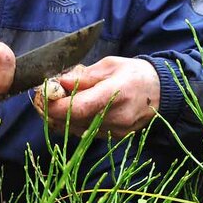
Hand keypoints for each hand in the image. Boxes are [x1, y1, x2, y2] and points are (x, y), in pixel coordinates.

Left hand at [41, 56, 160, 137]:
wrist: (161, 91)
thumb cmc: (134, 73)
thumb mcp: (110, 65)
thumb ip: (84, 76)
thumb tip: (60, 83)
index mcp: (115, 93)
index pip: (79, 107)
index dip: (55, 106)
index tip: (42, 97)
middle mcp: (115, 117)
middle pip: (73, 121)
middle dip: (52, 111)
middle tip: (41, 97)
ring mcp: (115, 130)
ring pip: (76, 129)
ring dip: (61, 118)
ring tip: (54, 101)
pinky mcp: (114, 137)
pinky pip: (86, 132)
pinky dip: (73, 122)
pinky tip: (70, 110)